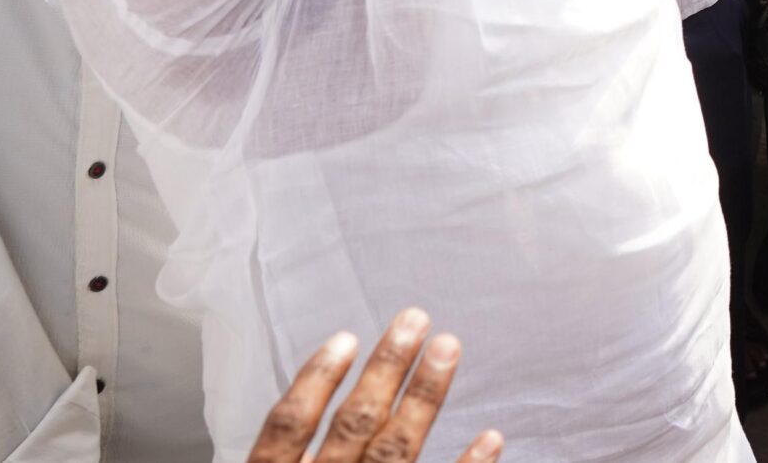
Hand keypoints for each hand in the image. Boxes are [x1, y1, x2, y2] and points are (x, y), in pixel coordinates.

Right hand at [244, 308, 496, 462]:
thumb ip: (276, 457)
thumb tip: (298, 401)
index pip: (287, 428)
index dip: (314, 380)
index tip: (344, 337)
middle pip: (352, 426)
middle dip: (385, 368)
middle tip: (414, 319)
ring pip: (393, 453)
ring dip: (424, 398)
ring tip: (447, 347)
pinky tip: (491, 437)